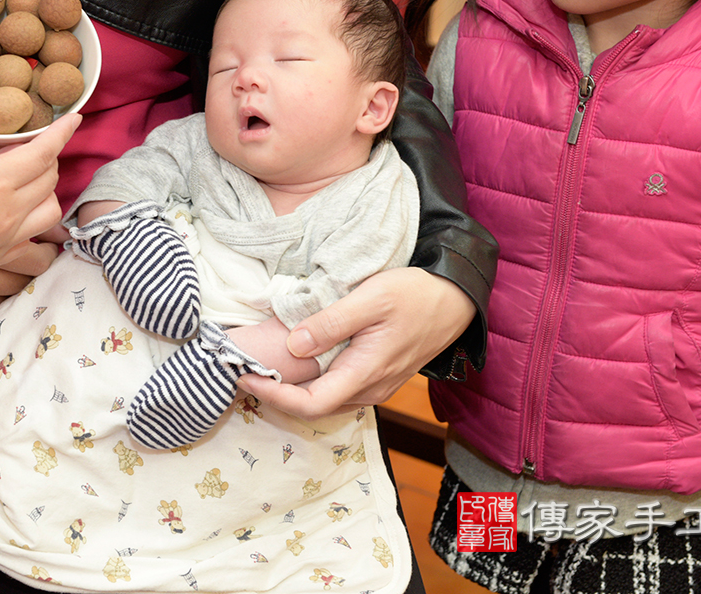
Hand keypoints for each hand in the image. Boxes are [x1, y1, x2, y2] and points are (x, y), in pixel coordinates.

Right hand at [0, 105, 79, 310]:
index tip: (74, 118)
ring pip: (51, 210)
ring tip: (24, 180)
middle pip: (51, 178)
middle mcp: (8, 212)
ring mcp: (6, 239)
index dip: (61, 132)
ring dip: (46, 191)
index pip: (43, 152)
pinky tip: (11, 210)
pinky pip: (33, 236)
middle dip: (48, 157)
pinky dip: (34, 218)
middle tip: (29, 145)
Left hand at [238, 267, 474, 418]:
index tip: (243, 374)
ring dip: (293, 389)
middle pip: (314, 407)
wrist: (456, 299)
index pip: (311, 404)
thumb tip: (293, 343)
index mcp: (366, 373)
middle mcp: (370, 388)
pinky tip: (297, 359)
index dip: (273, 396)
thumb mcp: (372, 298)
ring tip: (263, 364)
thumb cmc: (416, 294)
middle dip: (276, 394)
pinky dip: (312, 380)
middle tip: (243, 368)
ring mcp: (376, 385)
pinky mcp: (378, 376)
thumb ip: (333, 321)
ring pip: (326, 399)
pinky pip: (339, 388)